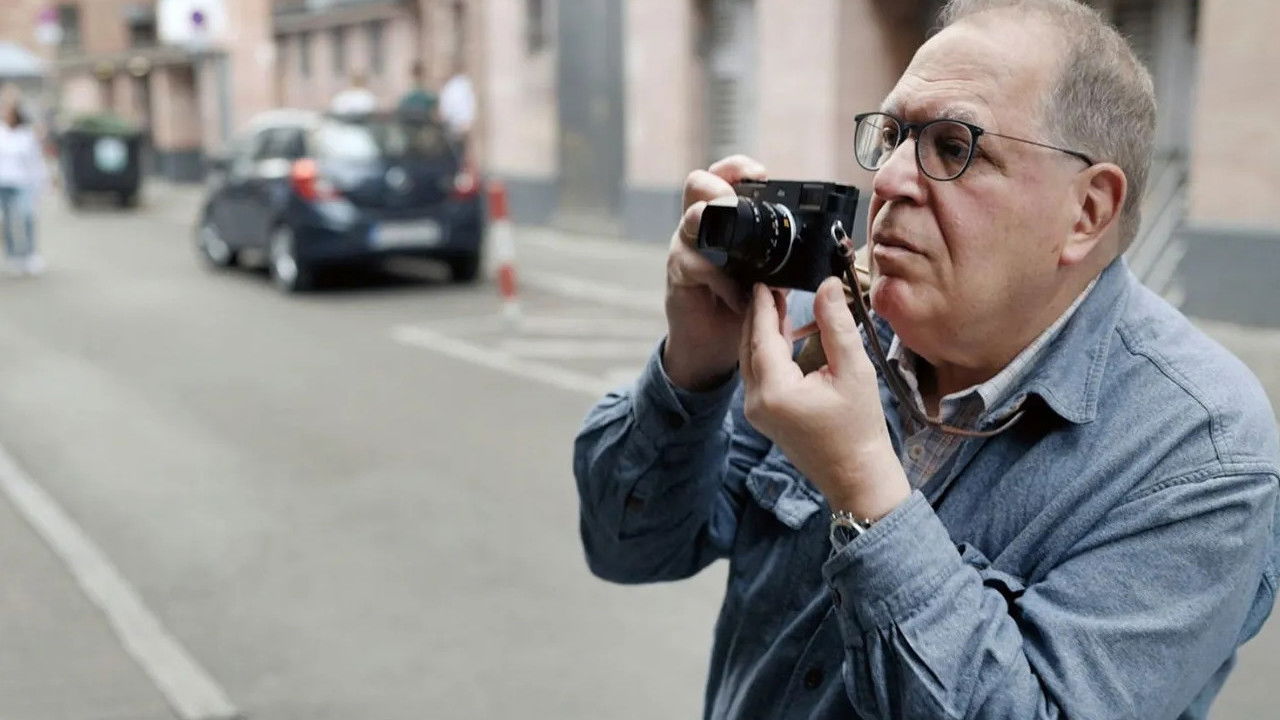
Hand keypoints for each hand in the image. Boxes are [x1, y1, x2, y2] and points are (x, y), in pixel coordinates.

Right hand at [663, 155, 766, 390]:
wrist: (714, 342)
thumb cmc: (741, 301)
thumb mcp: (767, 274)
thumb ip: (781, 256)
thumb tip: (815, 246)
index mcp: (723, 216)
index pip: (723, 175)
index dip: (737, 168)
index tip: (760, 174)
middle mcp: (700, 225)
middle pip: (698, 183)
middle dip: (719, 188)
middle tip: (736, 204)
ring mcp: (686, 246)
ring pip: (692, 218)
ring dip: (714, 226)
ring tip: (735, 250)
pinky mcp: (679, 274)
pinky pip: (697, 265)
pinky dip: (723, 281)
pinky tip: (738, 296)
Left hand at [740, 278, 909, 519]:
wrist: (856, 474)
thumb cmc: (859, 426)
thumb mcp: (854, 370)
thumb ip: (836, 325)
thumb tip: (826, 284)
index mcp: (774, 390)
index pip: (762, 335)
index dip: (763, 304)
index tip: (764, 278)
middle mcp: (755, 401)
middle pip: (749, 346)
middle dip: (759, 314)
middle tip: (771, 283)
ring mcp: (755, 411)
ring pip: (750, 359)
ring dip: (762, 332)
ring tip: (777, 303)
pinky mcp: (762, 416)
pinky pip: (758, 374)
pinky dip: (767, 352)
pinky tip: (784, 335)